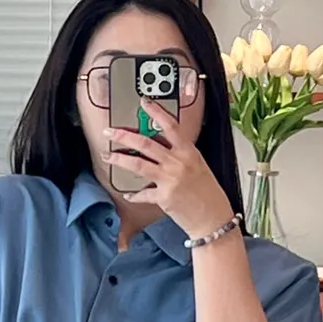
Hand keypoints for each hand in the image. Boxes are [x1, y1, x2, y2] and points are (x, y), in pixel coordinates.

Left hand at [104, 95, 233, 237]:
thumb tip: (161, 149)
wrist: (213, 218)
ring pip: (138, 164)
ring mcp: (169, 179)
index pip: (170, 125)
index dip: (155, 112)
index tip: (143, 103)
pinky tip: (129, 194)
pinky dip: (134, 195)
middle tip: (110, 132)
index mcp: (188, 151)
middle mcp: (177, 162)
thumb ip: (180, 155)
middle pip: (145, 143)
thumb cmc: (208, 194)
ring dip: (119, 159)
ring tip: (108, 156)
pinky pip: (143, 194)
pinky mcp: (163, 197)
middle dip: (124, 136)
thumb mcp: (198, 165)